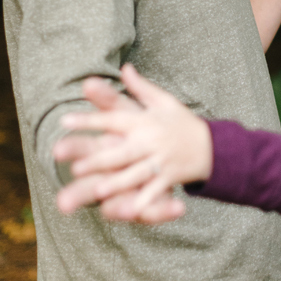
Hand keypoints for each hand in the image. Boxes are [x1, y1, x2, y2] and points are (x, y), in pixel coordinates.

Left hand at [52, 66, 214, 222]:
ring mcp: (161, 160)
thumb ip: (141, 88)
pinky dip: (148, 200)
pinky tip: (133, 211)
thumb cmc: (183, 123)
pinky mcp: (171, 176)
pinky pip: (157, 189)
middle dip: (99, 160)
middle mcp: (151, 140)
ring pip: (136, 173)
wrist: (215, 145)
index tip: (65, 121)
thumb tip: (125, 68)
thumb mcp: (164, 101)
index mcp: (144, 121)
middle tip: (75, 168)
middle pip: (121, 152)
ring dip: (118, 183)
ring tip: (97, 191)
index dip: (89, 120)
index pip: (112, 118)